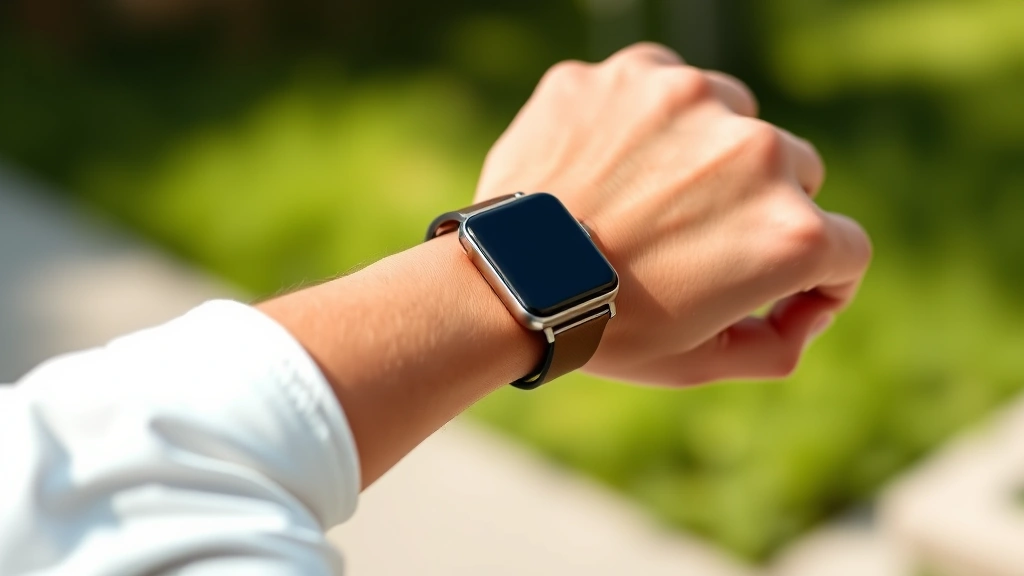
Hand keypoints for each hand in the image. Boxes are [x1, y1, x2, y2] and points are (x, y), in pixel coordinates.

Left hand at [475, 43, 871, 385]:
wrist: (504, 282)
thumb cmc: (604, 330)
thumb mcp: (702, 363)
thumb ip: (778, 343)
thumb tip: (805, 310)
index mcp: (789, 232)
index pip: (846, 248)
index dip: (819, 281)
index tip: (780, 291)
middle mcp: (755, 152)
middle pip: (797, 172)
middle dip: (758, 209)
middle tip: (695, 240)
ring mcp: (689, 100)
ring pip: (733, 116)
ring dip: (707, 153)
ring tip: (646, 197)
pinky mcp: (628, 74)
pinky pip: (662, 84)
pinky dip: (646, 118)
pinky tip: (610, 162)